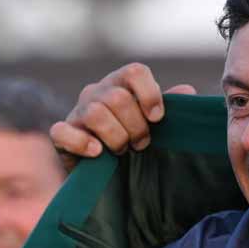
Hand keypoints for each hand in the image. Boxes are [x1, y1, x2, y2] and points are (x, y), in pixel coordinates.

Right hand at [49, 63, 196, 156]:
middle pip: (117, 97)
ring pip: (95, 113)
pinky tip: (98, 153)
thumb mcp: (155, 126)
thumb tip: (187, 91)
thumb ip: (170, 108)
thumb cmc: (136, 142)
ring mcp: (77, 112)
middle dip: (135, 126)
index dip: (149, 94)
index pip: (135, 72)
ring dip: (116, 137)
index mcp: (122, 84)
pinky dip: (82, 143)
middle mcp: (97, 92)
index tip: (157, 118)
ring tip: (122, 151)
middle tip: (142, 143)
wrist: (110, 175)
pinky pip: (63, 131)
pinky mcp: (61, 134)